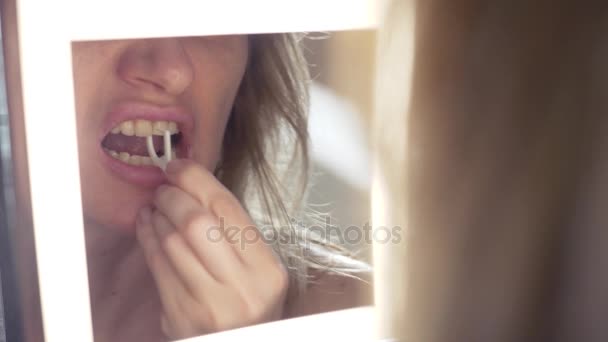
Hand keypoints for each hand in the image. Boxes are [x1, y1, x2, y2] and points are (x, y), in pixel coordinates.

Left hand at [135, 159, 287, 339]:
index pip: (229, 209)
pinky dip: (147, 238)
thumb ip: (237, 237)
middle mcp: (240, 288)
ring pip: (172, 243)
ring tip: (156, 205)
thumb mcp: (260, 272)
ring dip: (157, 215)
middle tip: (164, 187)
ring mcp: (207, 304)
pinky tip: (147, 226)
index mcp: (266, 271)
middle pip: (197, 223)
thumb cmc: (249, 307)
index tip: (180, 167)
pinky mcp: (179, 316)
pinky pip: (157, 266)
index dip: (198, 180)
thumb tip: (197, 191)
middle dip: (173, 196)